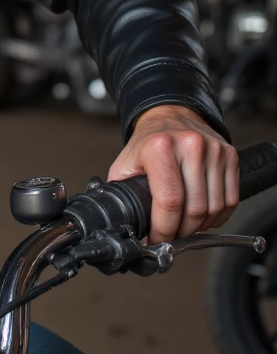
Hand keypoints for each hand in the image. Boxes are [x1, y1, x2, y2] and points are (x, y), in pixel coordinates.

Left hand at [108, 104, 238, 243]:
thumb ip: (122, 194)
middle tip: (170, 235)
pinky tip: (202, 217)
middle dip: (181, 231)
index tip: (157, 238)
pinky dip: (217, 216)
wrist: (170, 114)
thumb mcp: (124, 165)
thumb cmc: (147, 143)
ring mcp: (214, 150)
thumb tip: (125, 226)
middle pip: (194, 208)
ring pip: (214, 208)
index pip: (169, 201)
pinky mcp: (230, 156)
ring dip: (199, 226)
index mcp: (160, 147)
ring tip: (184, 226)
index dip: (164, 228)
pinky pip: (230, 200)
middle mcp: (190, 145)